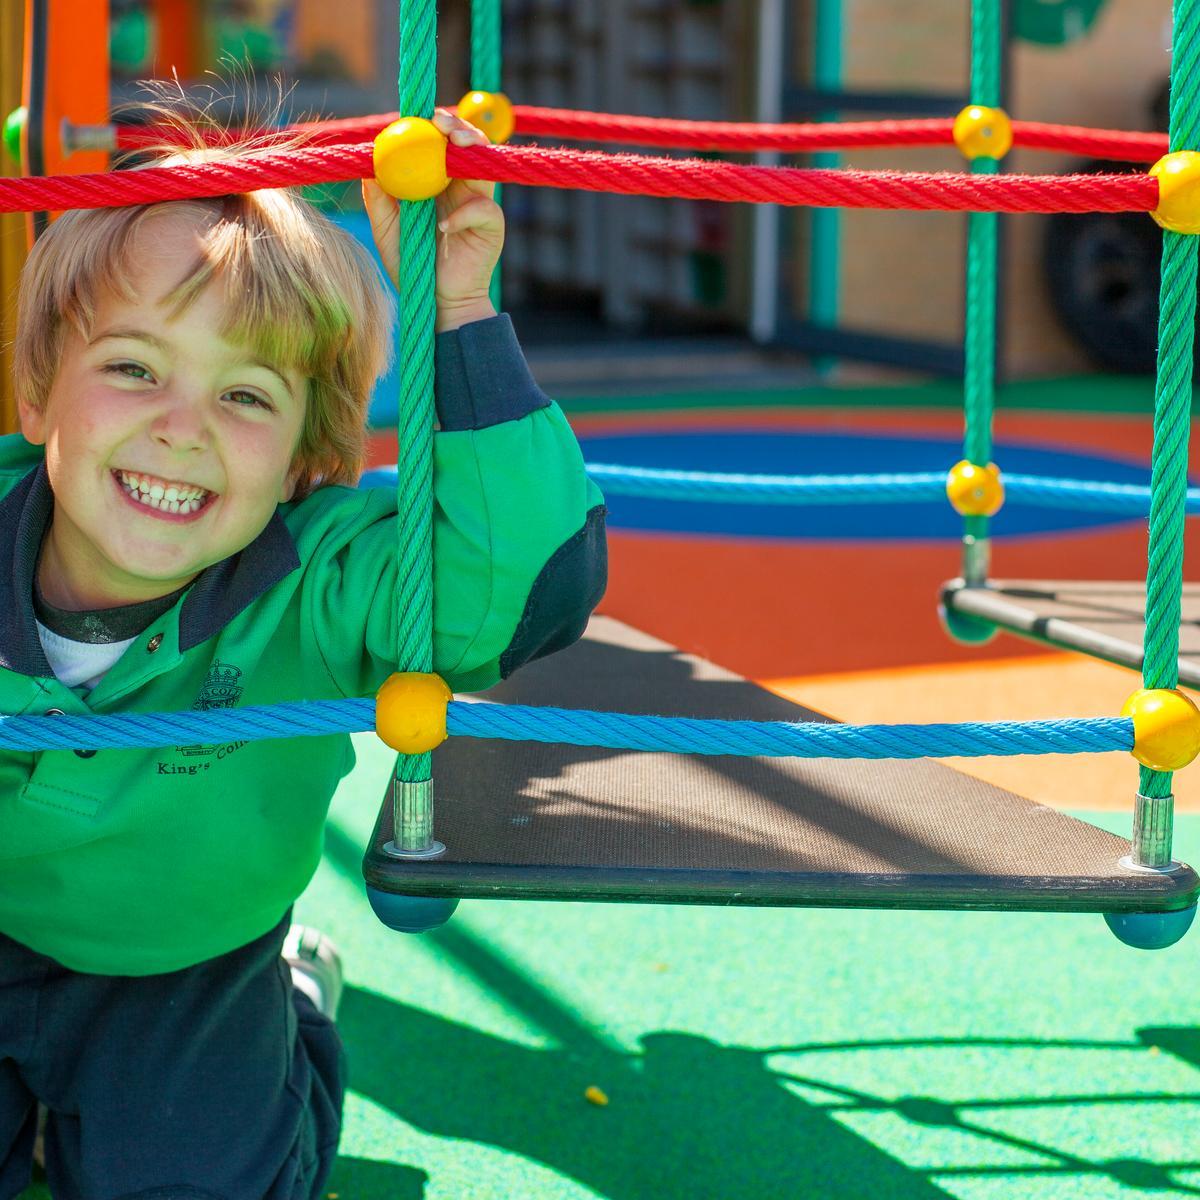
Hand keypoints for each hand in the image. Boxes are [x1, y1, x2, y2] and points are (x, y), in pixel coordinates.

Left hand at [362, 108, 503, 331]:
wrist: (438, 301)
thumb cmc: (412, 265)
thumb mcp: (387, 230)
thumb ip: (378, 200)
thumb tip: (367, 164)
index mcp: (437, 181)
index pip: (439, 143)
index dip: (433, 125)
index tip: (420, 116)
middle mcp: (460, 186)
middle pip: (467, 144)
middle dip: (457, 127)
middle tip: (442, 124)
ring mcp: (479, 202)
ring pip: (483, 164)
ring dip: (471, 149)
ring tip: (455, 145)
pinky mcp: (492, 224)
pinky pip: (483, 208)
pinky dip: (462, 214)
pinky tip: (443, 227)